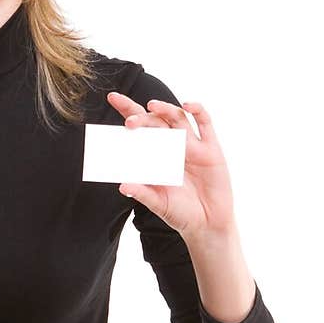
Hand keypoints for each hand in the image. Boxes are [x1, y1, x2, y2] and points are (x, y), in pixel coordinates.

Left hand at [106, 92, 236, 241]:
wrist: (208, 224)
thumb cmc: (180, 213)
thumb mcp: (158, 203)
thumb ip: (142, 193)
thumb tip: (122, 186)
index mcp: (156, 155)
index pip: (139, 128)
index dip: (127, 111)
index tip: (112, 98)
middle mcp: (173, 146)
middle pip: (156, 120)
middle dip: (141, 116)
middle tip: (129, 122)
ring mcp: (192, 145)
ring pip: (177, 118)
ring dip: (165, 109)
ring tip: (152, 106)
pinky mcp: (211, 149)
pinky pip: (205, 124)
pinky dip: (198, 111)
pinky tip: (188, 105)